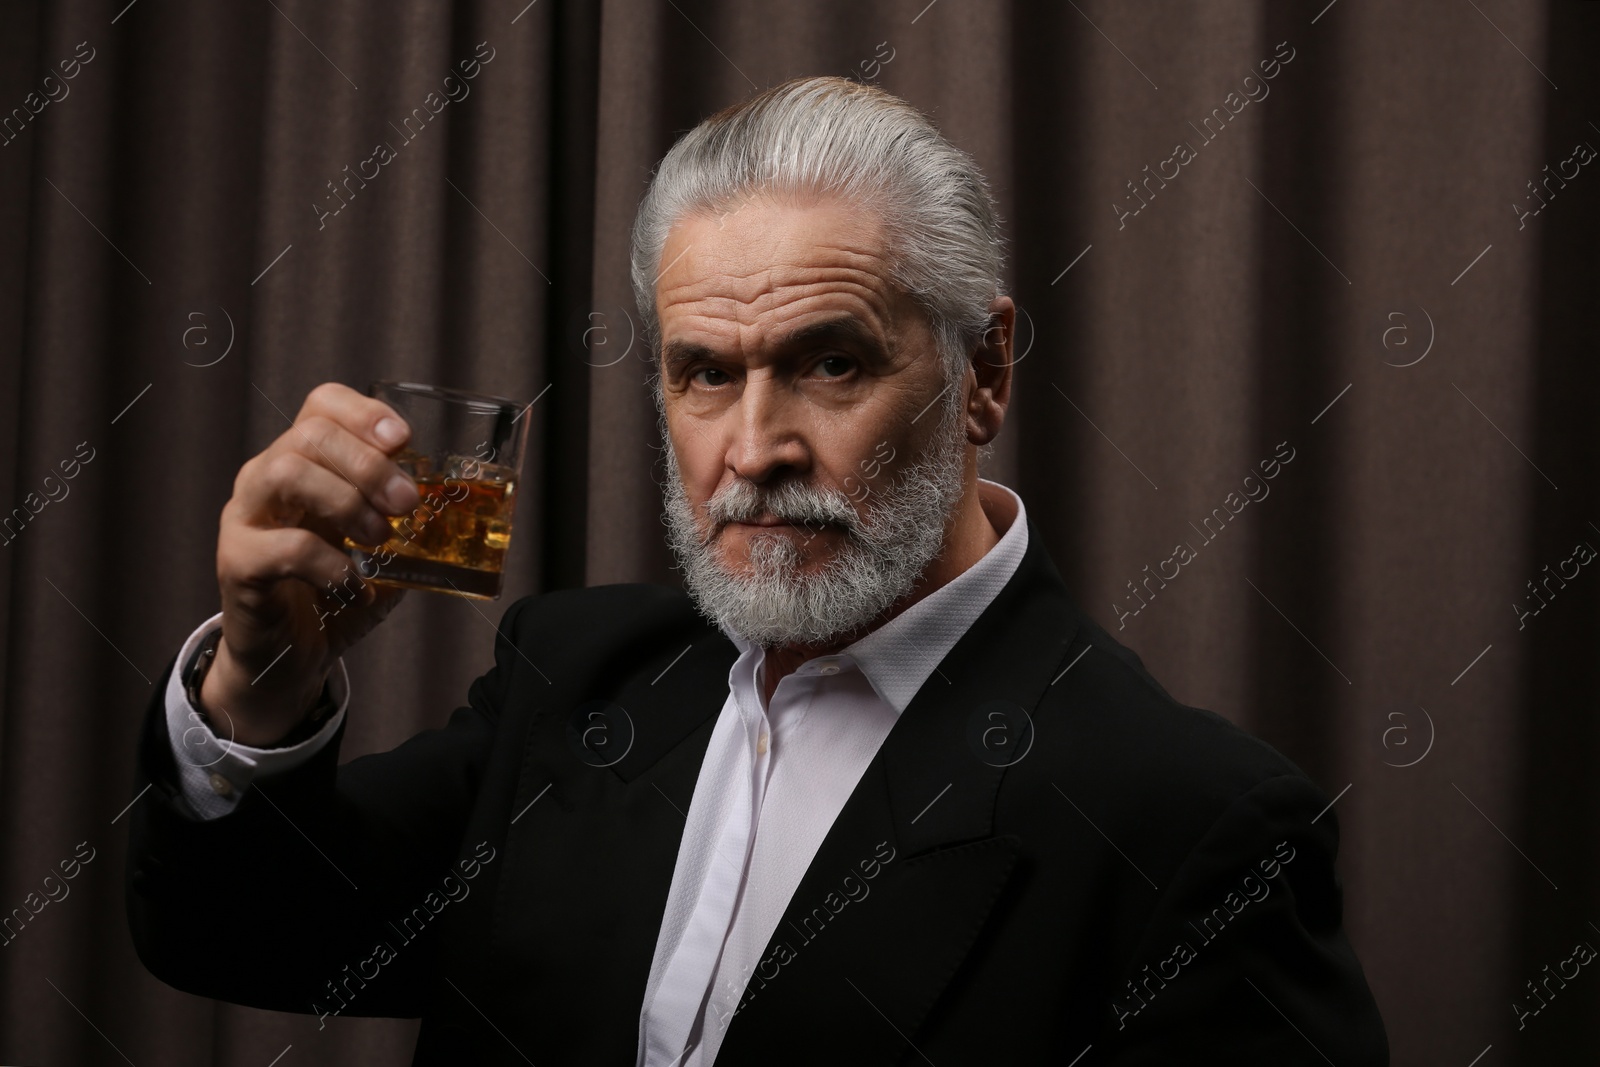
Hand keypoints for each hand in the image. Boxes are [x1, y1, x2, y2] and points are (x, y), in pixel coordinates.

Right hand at [201, 382, 419, 744]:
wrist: (289, 656)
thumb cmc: (334, 593)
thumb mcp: (381, 550)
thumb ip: (407, 523)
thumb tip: (455, 505)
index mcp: (302, 462)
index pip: (322, 405)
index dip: (364, 413)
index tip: (404, 441)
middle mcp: (266, 479)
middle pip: (310, 434)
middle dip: (368, 463)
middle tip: (405, 502)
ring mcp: (245, 517)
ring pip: (286, 472)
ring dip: (346, 501)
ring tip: (379, 538)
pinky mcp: (237, 563)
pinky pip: (284, 546)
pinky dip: (331, 564)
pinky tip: (354, 586)